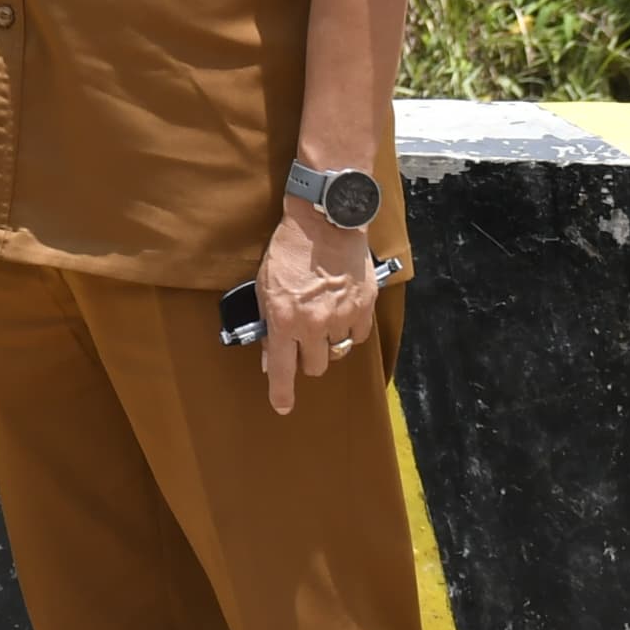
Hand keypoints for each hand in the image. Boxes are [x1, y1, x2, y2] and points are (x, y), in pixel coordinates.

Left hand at [257, 205, 379, 415]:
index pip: (282, 370)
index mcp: (284, 320)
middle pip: (314, 367)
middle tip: (302, 339)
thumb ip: (269, 325)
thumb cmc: (288, 251)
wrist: (324, 223)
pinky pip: (358, 336)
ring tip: (322, 319)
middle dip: (305, 358)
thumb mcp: (265, 288)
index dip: (282, 393)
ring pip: (337, 352)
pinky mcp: (364, 307)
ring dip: (328, 343)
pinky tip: (341, 312)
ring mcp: (342, 317)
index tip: (282, 406)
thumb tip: (271, 357)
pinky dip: (349, 330)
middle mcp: (314, 324)